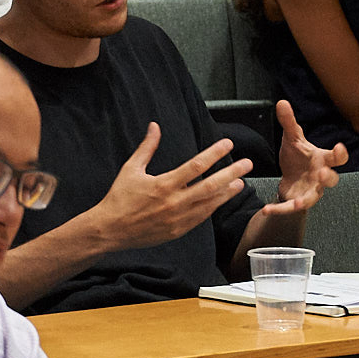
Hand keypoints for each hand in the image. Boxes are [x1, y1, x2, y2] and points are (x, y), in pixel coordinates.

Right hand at [95, 123, 251, 249]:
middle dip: (231, 173)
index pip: (196, 166)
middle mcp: (174, 202)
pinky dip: (213, 207)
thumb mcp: (131, 169)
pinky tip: (221, 199)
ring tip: (240, 182)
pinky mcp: (178, 230)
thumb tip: (154, 126)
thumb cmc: (119, 197)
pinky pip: (201, 217)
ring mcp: (178, 218)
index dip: (214, 154)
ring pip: (210, 203)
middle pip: (210, 186)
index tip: (228, 144)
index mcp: (163, 184)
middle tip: (247, 164)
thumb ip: (146, 148)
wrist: (111, 229)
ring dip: (227, 192)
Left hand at [265, 100, 345, 214]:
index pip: (336, 157)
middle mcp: (320, 177)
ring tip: (298, 203)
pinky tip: (266, 210)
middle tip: (323, 173)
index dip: (340, 153)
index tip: (340, 146)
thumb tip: (281, 102)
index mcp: (322, 160)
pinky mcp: (298, 201)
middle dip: (329, 177)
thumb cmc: (297, 157)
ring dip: (306, 200)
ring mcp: (311, 191)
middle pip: (331, 180)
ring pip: (314, 198)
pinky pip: (291, 207)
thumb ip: (288, 122)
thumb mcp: (292, 138)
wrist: (290, 178)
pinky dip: (280, 209)